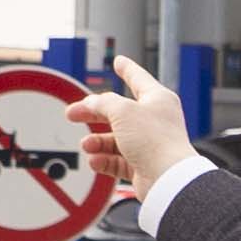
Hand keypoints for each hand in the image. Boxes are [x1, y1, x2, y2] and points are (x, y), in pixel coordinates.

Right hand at [70, 54, 194, 199]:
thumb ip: (102, 103)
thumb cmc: (155, 141)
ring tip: (87, 144)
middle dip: (94, 113)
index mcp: (157, 100)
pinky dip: (104, 160)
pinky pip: (118, 160)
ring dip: (98, 142)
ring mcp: (149, 144)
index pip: (139, 78)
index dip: (127, 69)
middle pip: (118, 112)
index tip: (119, 61)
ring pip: (116, 139)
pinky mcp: (143, 166)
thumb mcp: (123, 111)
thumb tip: (90, 104)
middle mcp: (155, 121)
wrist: (167, 179)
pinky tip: (95, 160)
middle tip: (73, 113)